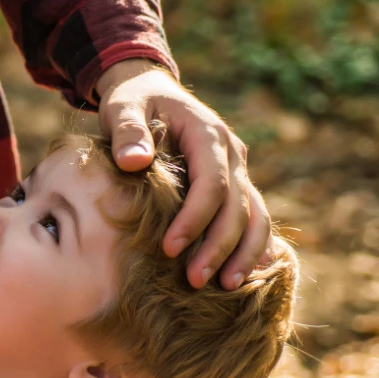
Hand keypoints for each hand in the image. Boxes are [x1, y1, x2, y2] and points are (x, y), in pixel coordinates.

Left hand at [96, 59, 271, 290]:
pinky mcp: (233, 183)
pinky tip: (245, 274)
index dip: (195, 218)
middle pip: (238, 206)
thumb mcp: (123, 107)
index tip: (170, 248)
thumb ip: (127, 131)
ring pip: (255, 215)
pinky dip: (253, 245)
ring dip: (244, 252)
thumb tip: (134, 161)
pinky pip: (253, 217)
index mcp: (207, 134)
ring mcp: (237, 169)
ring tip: (226, 287)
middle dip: (220, 246)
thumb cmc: (133, 101)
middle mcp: (232, 153)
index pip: (212, 183)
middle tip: (195, 281)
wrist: (150, 90)